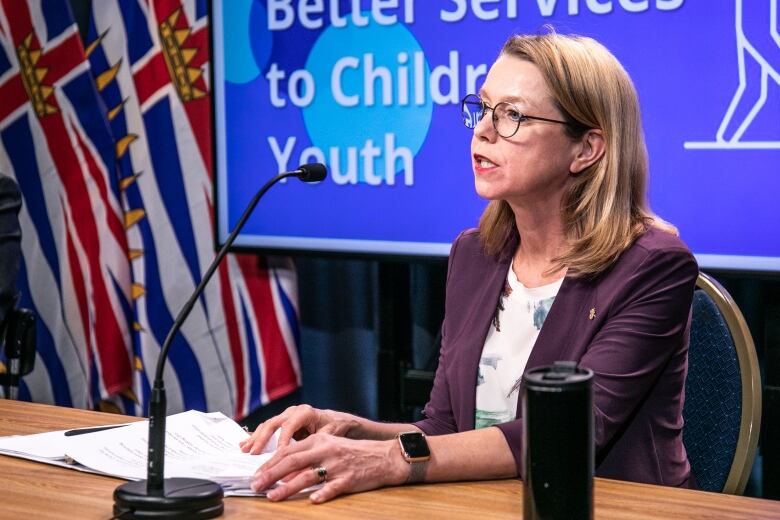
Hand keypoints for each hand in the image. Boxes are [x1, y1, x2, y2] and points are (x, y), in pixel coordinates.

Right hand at [239, 405, 359, 454]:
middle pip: (273, 423)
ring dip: (255, 438)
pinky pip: (267, 428)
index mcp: (305, 412)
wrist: (336, 421)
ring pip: (267, 425)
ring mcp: (286, 416)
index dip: (282, 440)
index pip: (289, 426)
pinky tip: (244, 445)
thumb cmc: (335, 427)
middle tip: (253, 453)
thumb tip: (304, 459)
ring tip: (244, 450)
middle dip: (262, 438)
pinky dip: (256, 436)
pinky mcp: (282, 422)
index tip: (277, 454)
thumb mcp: (330, 435)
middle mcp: (293, 411)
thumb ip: (317, 444)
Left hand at [250, 433, 408, 502]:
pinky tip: (312, 500)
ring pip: (307, 476)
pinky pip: (332, 487)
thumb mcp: (329, 447)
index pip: (289, 450)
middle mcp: (326, 450)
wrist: (383, 457)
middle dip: (271, 474)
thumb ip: (308, 455)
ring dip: (287, 487)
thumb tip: (282, 471)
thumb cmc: (352, 453)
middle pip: (293, 462)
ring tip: (273, 496)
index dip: (270, 462)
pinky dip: (322, 494)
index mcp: (319, 440)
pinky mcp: (348, 479)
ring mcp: (337, 465)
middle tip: (256, 485)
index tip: (256, 474)